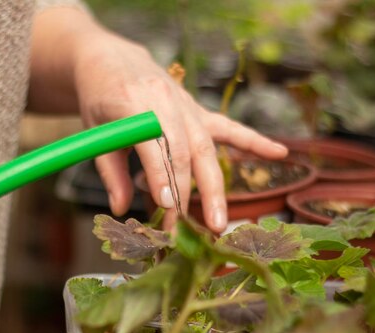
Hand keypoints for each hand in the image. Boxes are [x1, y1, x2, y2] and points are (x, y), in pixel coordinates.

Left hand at [29, 8, 287, 232]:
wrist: (111, 60)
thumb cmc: (99, 99)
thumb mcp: (94, 132)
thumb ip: (110, 171)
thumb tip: (120, 209)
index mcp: (132, 103)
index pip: (154, 144)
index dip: (162, 176)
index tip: (168, 208)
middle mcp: (164, 100)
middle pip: (185, 151)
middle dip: (190, 193)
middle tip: (192, 230)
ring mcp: (185, 105)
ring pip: (206, 147)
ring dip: (214, 187)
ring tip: (219, 222)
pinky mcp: (197, 110)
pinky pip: (228, 127)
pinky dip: (253, 141)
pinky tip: (279, 152)